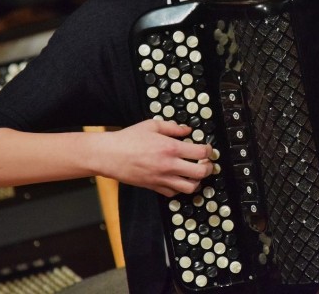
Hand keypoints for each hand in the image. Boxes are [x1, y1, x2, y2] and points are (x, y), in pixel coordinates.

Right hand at [97, 119, 213, 196]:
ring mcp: (162, 179)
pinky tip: (178, 179)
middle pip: (201, 173)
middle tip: (207, 162)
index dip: (209, 150)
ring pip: (190, 187)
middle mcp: (169, 165)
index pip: (201, 153)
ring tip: (195, 173)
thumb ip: (173, 127)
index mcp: (171, 148)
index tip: (207, 148)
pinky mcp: (154, 187)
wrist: (109, 155)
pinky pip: (174, 193)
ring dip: (197, 181)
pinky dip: (180, 188)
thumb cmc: (128, 139)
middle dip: (209, 167)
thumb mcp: (152, 125)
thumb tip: (187, 130)